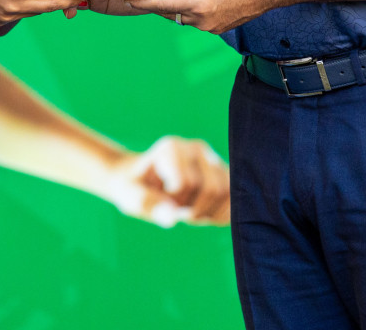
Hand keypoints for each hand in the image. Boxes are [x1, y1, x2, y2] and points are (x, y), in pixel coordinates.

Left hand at [98, 136, 230, 226]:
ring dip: (210, 213)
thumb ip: (148, 204)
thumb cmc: (133, 187)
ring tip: (191, 213)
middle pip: (212, 188)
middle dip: (196, 210)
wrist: (140, 179)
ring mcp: (213, 159)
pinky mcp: (224, 172)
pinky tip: (204, 214)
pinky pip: (235, 197)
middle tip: (178, 213)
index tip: (161, 205)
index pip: (188, 184)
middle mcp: (196, 148)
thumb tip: (172, 218)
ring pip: (227, 193)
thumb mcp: (130, 196)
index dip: (176, 204)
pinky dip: (221, 214)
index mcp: (172, 149)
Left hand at [129, 0, 278, 33]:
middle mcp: (203, 21)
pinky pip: (197, 20)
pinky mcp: (219, 29)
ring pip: (184, 17)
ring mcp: (212, 28)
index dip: (144, 2)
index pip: (163, 6)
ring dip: (176, 5)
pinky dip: (190, 9)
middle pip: (171, 13)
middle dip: (158, 2)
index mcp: (199, 4)